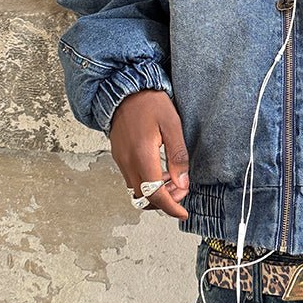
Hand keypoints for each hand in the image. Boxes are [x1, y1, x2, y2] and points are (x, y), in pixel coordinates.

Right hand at [109, 90, 189, 219]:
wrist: (125, 89)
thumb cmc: (150, 103)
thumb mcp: (172, 125)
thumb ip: (178, 156)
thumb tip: (182, 183)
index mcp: (142, 155)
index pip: (154, 194)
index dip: (171, 207)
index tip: (183, 213)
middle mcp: (127, 162)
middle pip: (143, 198)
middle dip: (164, 201)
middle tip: (181, 190)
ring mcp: (120, 160)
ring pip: (136, 191)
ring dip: (155, 193)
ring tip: (173, 179)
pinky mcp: (118, 156)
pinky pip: (132, 179)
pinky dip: (146, 183)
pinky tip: (160, 171)